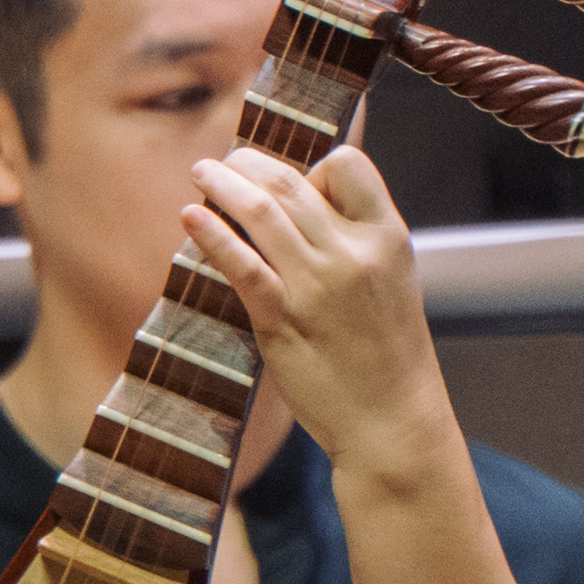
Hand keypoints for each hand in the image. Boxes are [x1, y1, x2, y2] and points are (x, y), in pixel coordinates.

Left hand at [180, 144, 449, 480]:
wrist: (392, 420)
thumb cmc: (388, 355)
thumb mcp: (392, 280)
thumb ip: (357, 241)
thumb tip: (308, 208)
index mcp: (388, 236)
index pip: (346, 165)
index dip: (313, 167)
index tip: (293, 185)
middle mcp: (352, 252)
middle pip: (293, 180)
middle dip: (249, 164)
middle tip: (224, 163)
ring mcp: (316, 284)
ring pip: (261, 210)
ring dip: (223, 184)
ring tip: (202, 173)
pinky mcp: (282, 318)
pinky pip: (240, 263)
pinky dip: (211, 234)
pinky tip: (190, 218)